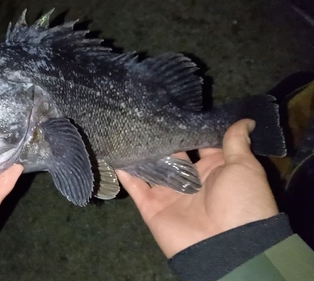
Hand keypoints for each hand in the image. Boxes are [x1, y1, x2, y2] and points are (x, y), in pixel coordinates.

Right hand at [116, 119, 278, 257]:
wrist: (227, 245)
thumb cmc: (240, 201)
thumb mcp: (244, 166)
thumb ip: (235, 142)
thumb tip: (245, 120)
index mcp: (214, 169)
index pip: (199, 145)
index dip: (190, 129)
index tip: (177, 109)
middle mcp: (190, 181)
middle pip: (172, 155)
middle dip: (162, 138)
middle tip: (148, 115)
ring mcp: (169, 194)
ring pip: (151, 169)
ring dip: (141, 153)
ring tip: (128, 129)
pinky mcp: (152, 207)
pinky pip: (136, 187)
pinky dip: (125, 174)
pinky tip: (116, 154)